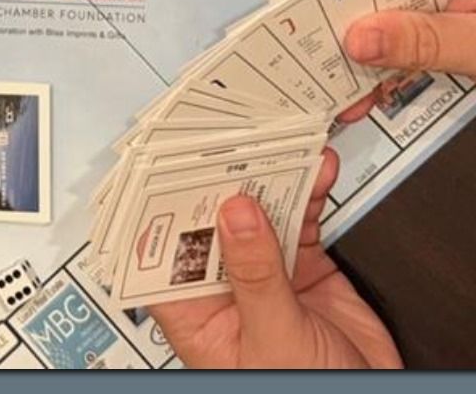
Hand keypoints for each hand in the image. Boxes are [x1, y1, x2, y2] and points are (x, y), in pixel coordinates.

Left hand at [148, 150, 401, 368]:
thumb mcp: (273, 337)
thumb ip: (256, 275)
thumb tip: (235, 214)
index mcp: (196, 316)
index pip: (160, 253)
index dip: (158, 208)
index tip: (164, 164)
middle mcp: (225, 291)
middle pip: (210, 222)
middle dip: (221, 179)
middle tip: (232, 136)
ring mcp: (266, 277)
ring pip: (258, 213)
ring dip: (270, 176)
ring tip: (280, 142)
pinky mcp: (305, 270)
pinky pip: (301, 219)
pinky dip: (310, 191)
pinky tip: (316, 169)